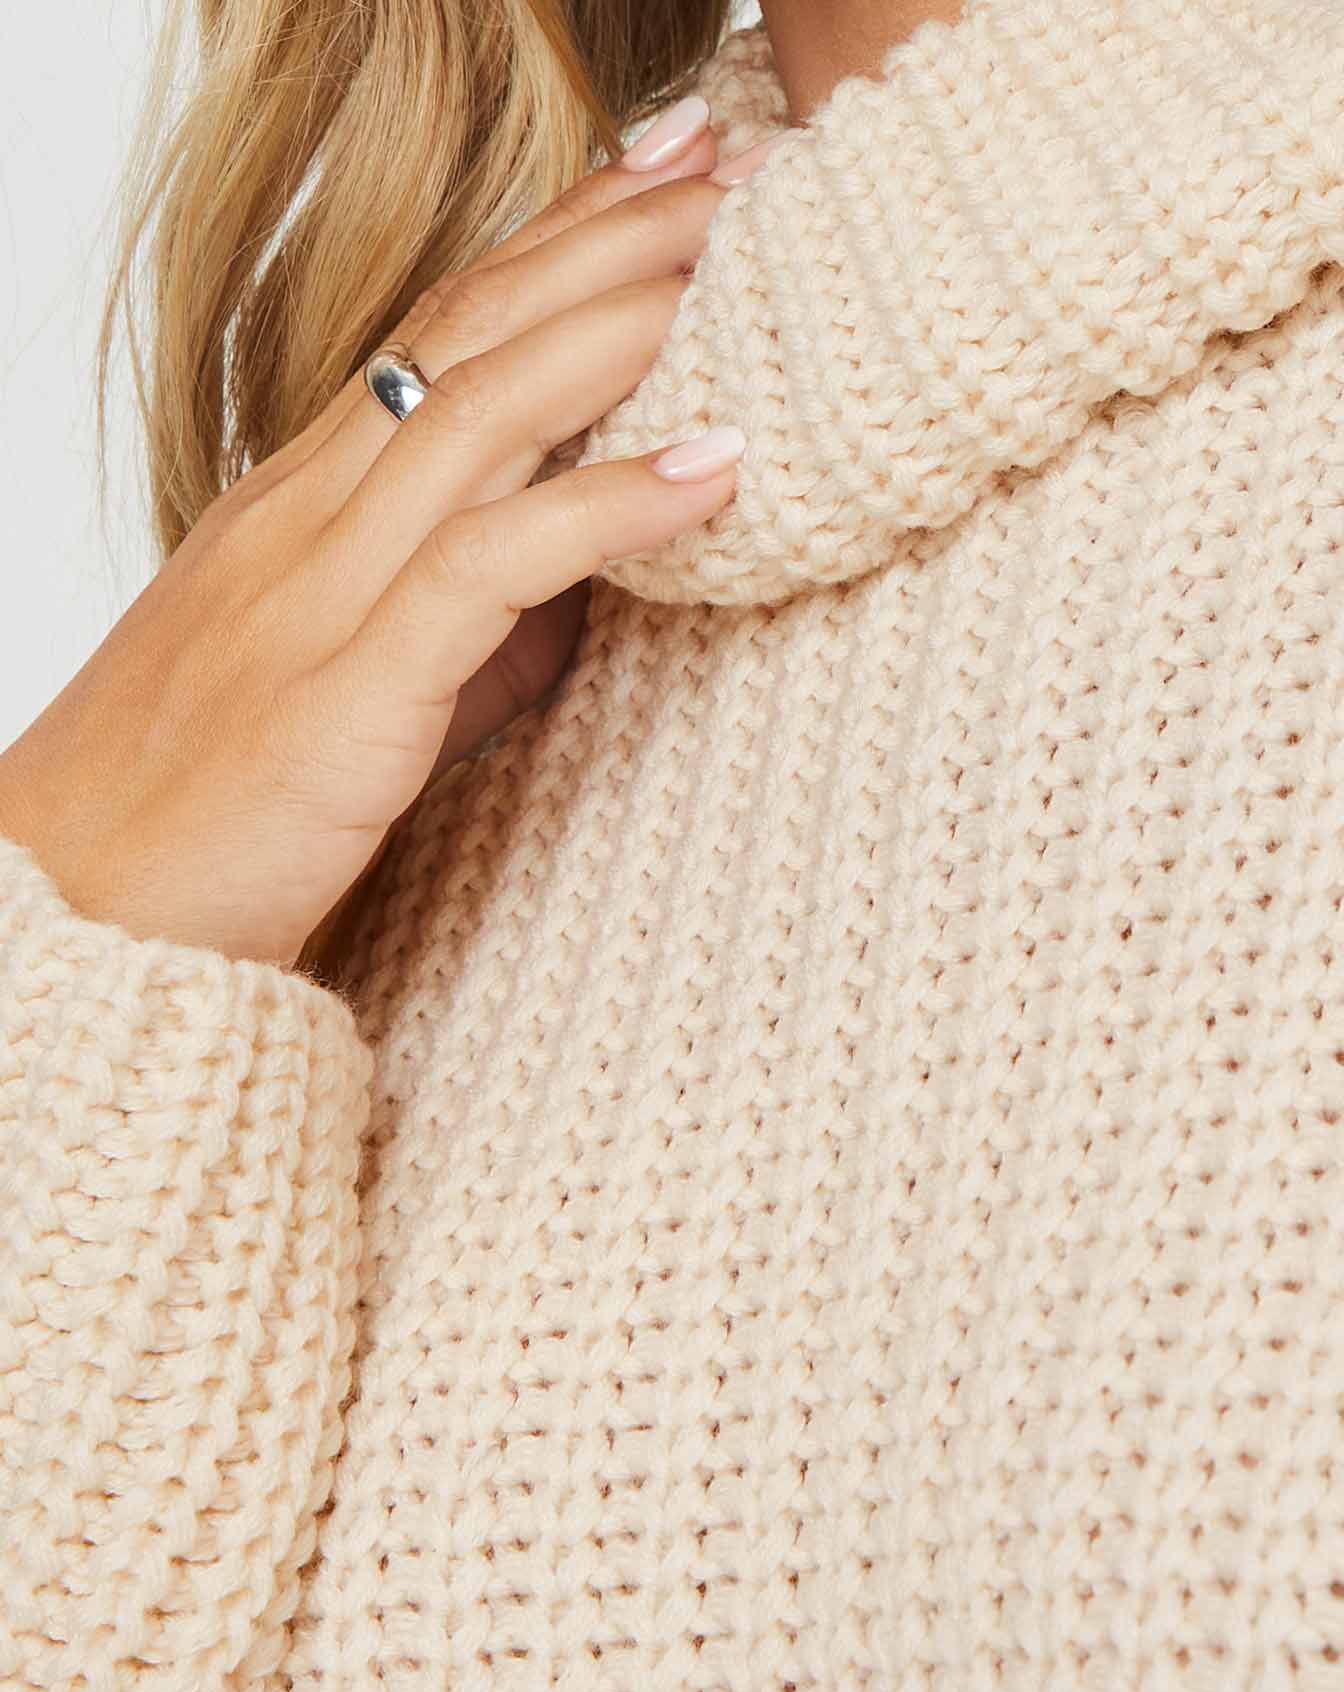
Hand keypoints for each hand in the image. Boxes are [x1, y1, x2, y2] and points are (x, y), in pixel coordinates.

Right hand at [0, 109, 760, 969]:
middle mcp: (305, 517)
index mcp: (299, 504)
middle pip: (467, 331)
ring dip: (617, 326)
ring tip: (738, 268)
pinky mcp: (344, 692)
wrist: (79, 916)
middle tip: (722, 165)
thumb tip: (591, 578)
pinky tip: (709, 471)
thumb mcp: (350, 682)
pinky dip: (605, 507)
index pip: (436, 328)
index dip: (552, 239)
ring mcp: (317, 593)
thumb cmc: (212, 804)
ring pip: (478, 411)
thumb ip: (466, 619)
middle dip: (602, 236)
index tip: (656, 175)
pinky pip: (486, 567)